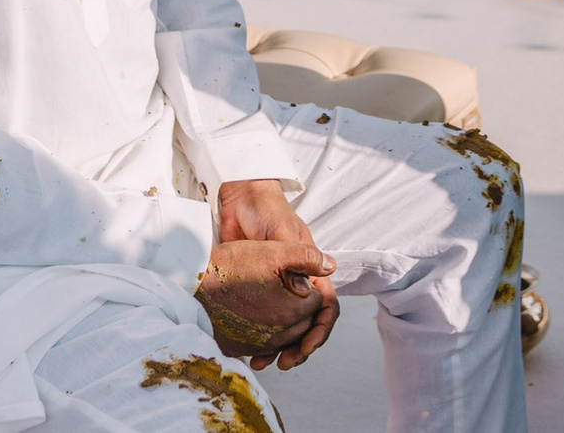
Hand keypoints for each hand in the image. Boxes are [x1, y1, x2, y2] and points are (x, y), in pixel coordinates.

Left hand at [211, 181, 334, 369]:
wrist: (237, 199)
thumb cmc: (265, 210)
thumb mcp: (281, 232)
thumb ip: (296, 259)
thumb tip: (309, 291)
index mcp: (311, 270)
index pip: (326, 306)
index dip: (320, 329)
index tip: (306, 346)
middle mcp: (296, 283)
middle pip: (307, 323)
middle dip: (301, 346)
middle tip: (286, 362)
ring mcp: (275, 289)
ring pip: (285, 327)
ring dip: (279, 348)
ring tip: (263, 363)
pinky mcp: (254, 291)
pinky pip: (262, 322)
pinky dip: (259, 338)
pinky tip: (248, 351)